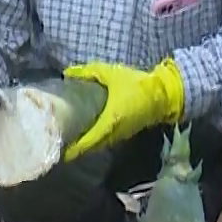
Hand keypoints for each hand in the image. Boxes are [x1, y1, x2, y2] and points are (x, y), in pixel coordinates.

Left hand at [61, 58, 183, 159]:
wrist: (162, 93)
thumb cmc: (135, 83)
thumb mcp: (109, 73)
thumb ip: (87, 73)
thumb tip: (66, 75)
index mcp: (108, 121)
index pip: (87, 141)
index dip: (73, 148)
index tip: (59, 149)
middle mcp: (113, 133)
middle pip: (90, 146)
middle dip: (75, 147)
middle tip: (59, 142)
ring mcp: (120, 135)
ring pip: (97, 144)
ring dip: (85, 144)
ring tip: (70, 139)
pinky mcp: (124, 133)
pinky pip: (105, 140)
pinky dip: (94, 139)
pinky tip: (86, 133)